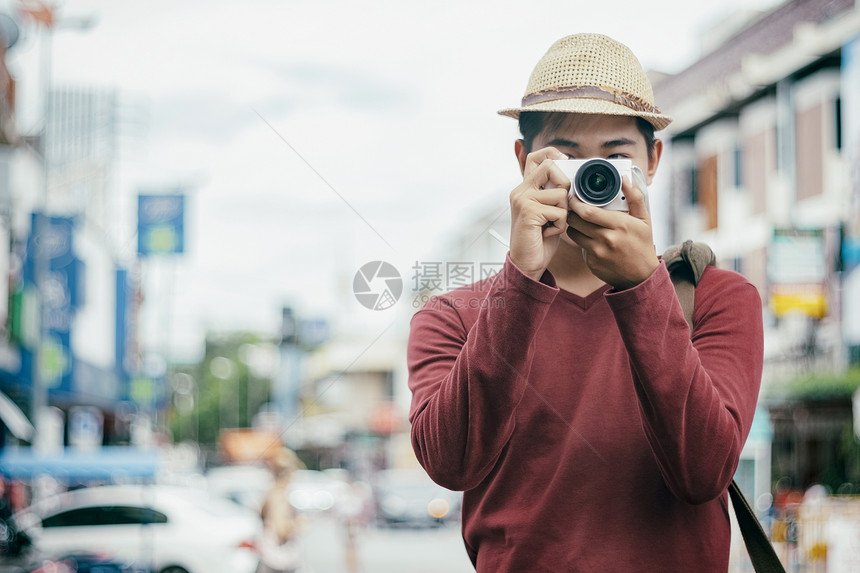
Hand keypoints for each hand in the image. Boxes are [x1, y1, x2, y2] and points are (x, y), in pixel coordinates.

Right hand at [509, 147, 570, 280]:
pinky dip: (559, 226)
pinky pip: (559, 212)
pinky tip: (547, 233)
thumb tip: (571, 178)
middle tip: (559, 206)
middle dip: (564, 185)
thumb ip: (553, 194)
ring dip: (563, 214)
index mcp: (524, 189)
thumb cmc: (539, 239)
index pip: (536, 157)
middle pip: (551, 166)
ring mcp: (523, 200)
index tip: (564, 161)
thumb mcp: (548, 211)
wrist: (526, 263)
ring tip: (551, 225)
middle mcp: (521, 191)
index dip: (552, 153)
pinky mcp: (529, 211)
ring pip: (561, 194)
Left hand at [565, 173, 658, 289]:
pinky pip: (579, 247)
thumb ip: (635, 198)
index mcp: (619, 225)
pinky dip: (582, 241)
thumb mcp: (644, 220)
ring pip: (573, 234)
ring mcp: (597, 253)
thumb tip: (625, 179)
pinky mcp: (591, 263)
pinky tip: (589, 239)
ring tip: (581, 223)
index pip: (587, 211)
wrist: (641, 276)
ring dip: (574, 227)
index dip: (576, 203)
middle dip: (571, 213)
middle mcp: (606, 239)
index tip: (574, 197)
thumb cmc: (642, 245)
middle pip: (576, 221)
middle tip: (573, 208)